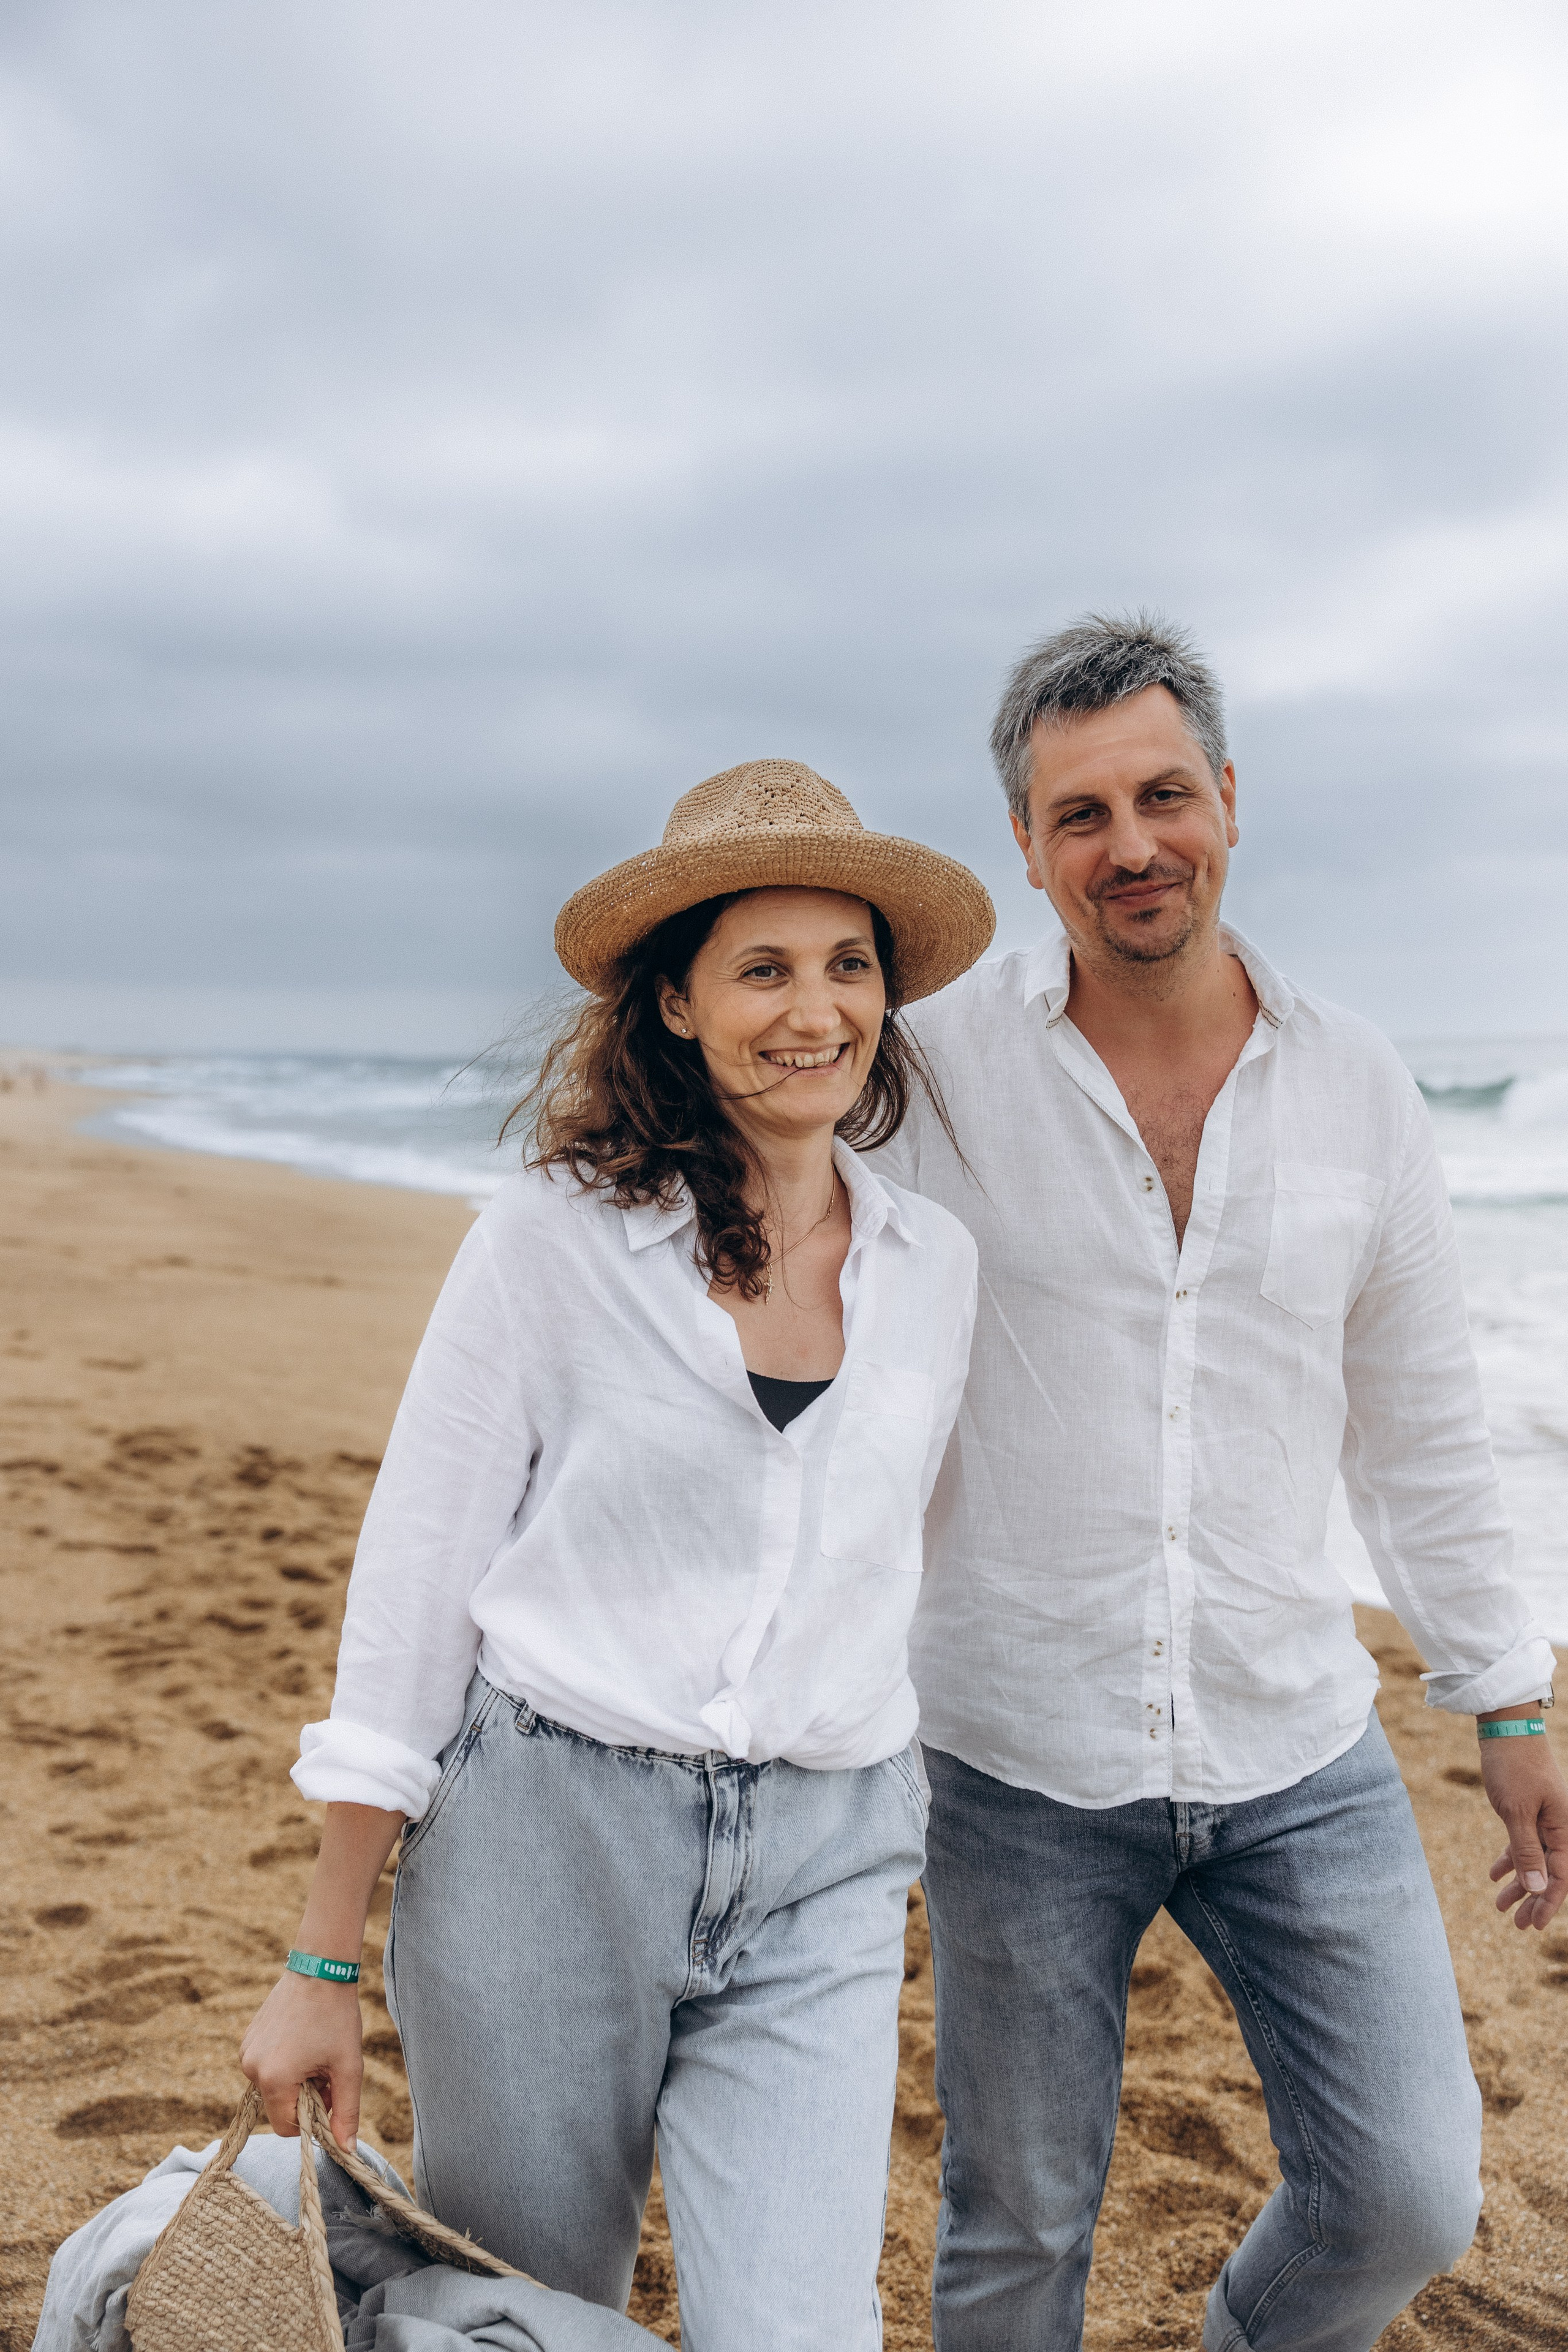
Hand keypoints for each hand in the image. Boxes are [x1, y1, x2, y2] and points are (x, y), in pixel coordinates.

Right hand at [240, 1969, 362, 2145]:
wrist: (320, 1968)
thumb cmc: (336, 2017)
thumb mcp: (348, 2067)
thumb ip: (347, 2112)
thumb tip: (346, 2150)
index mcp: (274, 2080)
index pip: (287, 2127)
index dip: (312, 2118)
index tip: (329, 2093)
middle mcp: (252, 2069)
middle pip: (279, 2107)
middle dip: (304, 2098)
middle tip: (326, 2070)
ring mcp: (246, 2052)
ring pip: (273, 2087)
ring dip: (295, 2080)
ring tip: (314, 2051)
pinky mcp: (247, 2039)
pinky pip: (265, 2067)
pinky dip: (284, 2064)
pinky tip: (301, 2040)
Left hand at [1481, 1729, 1567, 1931]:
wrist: (1506, 1726)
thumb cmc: (1513, 1766)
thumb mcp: (1516, 1811)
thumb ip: (1527, 1850)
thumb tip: (1540, 1887)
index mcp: (1564, 1828)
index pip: (1561, 1875)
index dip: (1548, 1903)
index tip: (1532, 1925)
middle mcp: (1559, 1825)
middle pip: (1550, 1872)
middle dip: (1533, 1899)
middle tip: (1516, 1924)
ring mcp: (1544, 1818)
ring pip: (1535, 1859)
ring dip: (1519, 1883)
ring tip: (1499, 1906)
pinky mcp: (1528, 1809)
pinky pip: (1523, 1842)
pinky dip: (1510, 1858)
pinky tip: (1494, 1874)